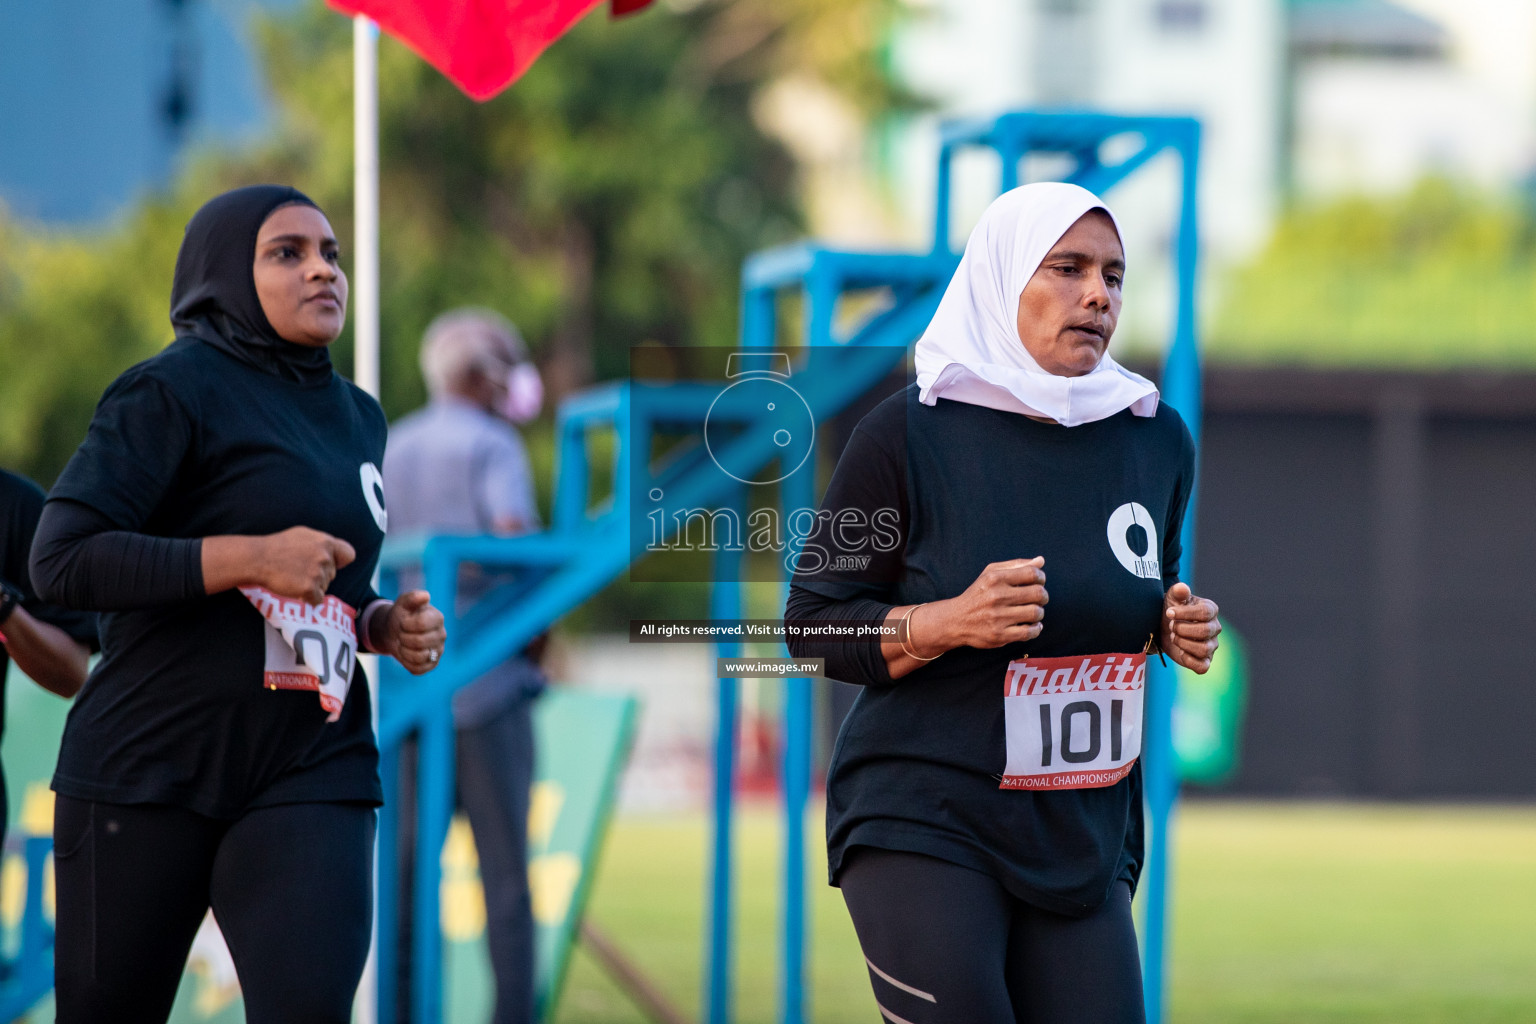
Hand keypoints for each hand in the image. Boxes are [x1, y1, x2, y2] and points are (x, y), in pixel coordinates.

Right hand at [253, 527, 354, 604]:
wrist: (257, 559)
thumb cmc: (277, 546)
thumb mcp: (303, 535)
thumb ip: (322, 544)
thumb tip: (338, 554)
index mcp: (325, 542)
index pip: (348, 555)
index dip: (339, 562)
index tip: (331, 564)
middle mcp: (325, 557)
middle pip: (332, 574)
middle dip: (318, 575)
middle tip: (298, 570)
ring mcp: (318, 573)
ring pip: (324, 587)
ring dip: (311, 586)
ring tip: (293, 577)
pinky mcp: (309, 588)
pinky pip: (317, 600)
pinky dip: (307, 599)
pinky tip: (294, 589)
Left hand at [380, 590, 445, 674]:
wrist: (394, 632)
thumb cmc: (402, 615)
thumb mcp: (403, 603)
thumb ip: (412, 597)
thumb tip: (425, 596)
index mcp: (438, 618)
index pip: (422, 624)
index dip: (406, 624)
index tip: (403, 622)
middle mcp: (442, 635)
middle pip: (419, 642)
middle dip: (403, 638)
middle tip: (402, 633)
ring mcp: (438, 651)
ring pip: (418, 657)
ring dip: (404, 651)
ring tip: (404, 644)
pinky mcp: (432, 664)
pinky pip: (418, 669)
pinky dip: (407, 662)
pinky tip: (407, 654)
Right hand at [926, 557, 1048, 651]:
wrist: (955, 620)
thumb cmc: (978, 594)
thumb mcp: (991, 574)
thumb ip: (1016, 565)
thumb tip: (1041, 561)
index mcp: (995, 578)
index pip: (1032, 573)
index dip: (1041, 578)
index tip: (1039, 582)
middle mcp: (996, 597)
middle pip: (1038, 593)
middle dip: (1043, 596)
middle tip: (1039, 599)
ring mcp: (997, 617)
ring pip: (1036, 613)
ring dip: (1039, 613)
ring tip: (1033, 613)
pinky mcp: (999, 635)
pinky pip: (1029, 632)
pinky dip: (1036, 629)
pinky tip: (1033, 626)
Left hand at [1160, 582, 1219, 672]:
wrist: (1163, 627)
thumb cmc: (1171, 610)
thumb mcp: (1172, 598)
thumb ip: (1177, 592)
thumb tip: (1182, 588)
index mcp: (1210, 610)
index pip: (1205, 613)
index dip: (1184, 614)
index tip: (1169, 613)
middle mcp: (1214, 628)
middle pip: (1204, 631)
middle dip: (1182, 629)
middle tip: (1171, 626)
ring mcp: (1211, 645)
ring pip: (1203, 649)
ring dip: (1183, 643)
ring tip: (1174, 637)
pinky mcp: (1204, 661)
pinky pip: (1202, 667)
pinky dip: (1189, 661)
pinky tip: (1180, 652)